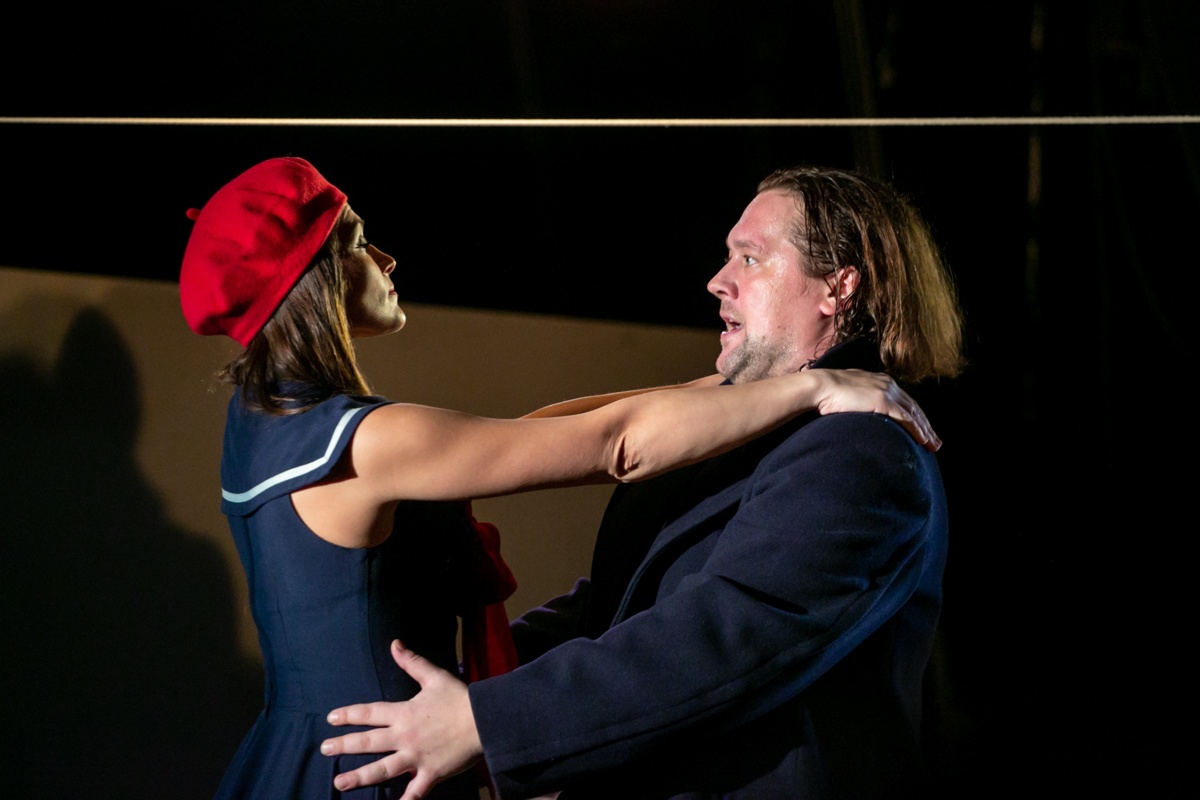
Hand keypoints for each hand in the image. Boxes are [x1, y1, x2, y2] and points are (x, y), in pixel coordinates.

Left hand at [321, 640, 483, 798]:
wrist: (485, 720)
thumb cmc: (460, 698)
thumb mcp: (435, 676)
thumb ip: (412, 662)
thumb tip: (394, 644)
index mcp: (404, 713)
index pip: (370, 713)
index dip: (349, 715)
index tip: (331, 718)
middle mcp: (405, 736)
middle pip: (368, 742)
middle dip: (344, 745)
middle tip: (324, 749)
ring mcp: (416, 757)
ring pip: (382, 769)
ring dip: (359, 777)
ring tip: (338, 782)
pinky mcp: (430, 774)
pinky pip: (413, 793)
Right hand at [812, 369, 941, 451]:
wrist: (820, 386)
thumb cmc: (828, 392)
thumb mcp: (850, 392)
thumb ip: (860, 399)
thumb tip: (860, 410)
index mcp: (881, 381)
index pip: (905, 401)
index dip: (916, 416)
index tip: (923, 429)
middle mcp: (889, 385)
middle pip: (914, 408)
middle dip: (926, 426)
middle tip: (935, 442)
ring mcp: (887, 392)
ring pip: (913, 414)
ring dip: (926, 431)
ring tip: (933, 446)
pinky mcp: (883, 401)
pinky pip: (905, 418)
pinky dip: (916, 429)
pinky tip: (922, 440)